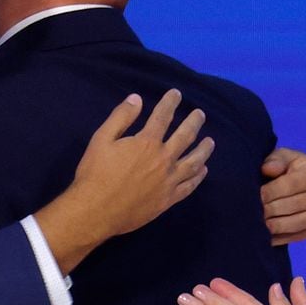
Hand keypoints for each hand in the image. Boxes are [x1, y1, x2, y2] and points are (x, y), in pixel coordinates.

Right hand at [34, 90, 214, 271]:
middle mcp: (163, 160)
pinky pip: (188, 186)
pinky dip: (198, 177)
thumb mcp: (101, 139)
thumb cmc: (95, 174)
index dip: (170, 103)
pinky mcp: (167, 199)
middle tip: (200, 114)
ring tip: (210, 142)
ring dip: (203, 150)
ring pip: (193, 162)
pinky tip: (203, 170)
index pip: (163, 117)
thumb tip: (137, 98)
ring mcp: (168, 181)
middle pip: (185, 137)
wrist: (96, 210)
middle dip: (194, 122)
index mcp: (147, 143)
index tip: (176, 94)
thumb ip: (121, 117)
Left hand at [260, 148, 305, 245]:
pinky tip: (264, 236)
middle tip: (250, 213)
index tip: (254, 196)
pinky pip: (297, 236)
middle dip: (268, 210)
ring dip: (272, 226)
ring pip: (294, 224)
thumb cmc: (287, 168)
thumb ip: (275, 159)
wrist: (302, 184)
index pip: (290, 185)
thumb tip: (267, 168)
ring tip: (256, 224)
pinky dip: (279, 237)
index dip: (269, 192)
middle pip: (291, 206)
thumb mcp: (282, 157)